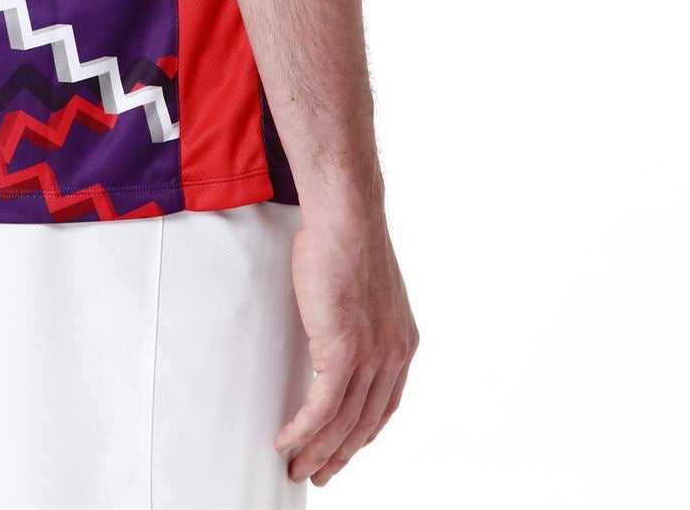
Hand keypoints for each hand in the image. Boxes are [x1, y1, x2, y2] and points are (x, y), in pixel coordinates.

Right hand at [275, 197, 418, 485]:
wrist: (346, 215)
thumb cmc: (347, 239)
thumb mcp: (364, 290)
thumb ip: (359, 320)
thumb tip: (336, 332)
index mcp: (402, 343)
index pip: (385, 407)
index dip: (361, 435)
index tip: (342, 451)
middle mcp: (393, 355)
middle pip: (364, 424)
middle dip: (338, 456)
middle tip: (316, 474)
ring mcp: (370, 355)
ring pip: (342, 423)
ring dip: (317, 451)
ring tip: (296, 467)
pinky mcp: (342, 350)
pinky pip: (321, 407)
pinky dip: (303, 429)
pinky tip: (287, 440)